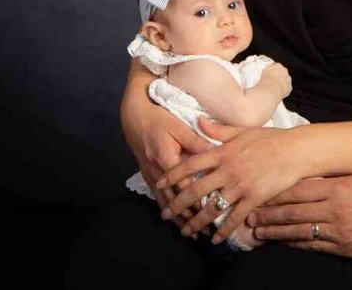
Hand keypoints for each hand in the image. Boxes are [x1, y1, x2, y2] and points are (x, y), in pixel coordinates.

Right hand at [121, 93, 211, 223]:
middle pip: (174, 199)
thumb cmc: (159, 120)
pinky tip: (175, 221)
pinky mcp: (150, 178)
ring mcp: (152, 177)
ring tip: (192, 233)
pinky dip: (168, 211)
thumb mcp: (178, 126)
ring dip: (178, 218)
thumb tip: (216, 150)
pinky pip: (159, 199)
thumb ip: (196, 140)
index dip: (197, 198)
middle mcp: (158, 172)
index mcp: (167, 159)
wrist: (134, 119)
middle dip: (190, 216)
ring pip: (165, 203)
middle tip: (205, 230)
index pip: (184, 184)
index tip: (211, 210)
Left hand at [158, 119, 305, 242]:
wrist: (296, 150)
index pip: (191, 165)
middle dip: (177, 204)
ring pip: (212, 208)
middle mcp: (228, 170)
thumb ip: (218, 130)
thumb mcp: (243, 131)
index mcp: (224, 152)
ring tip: (185, 230)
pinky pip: (235, 218)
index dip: (173, 175)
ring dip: (196, 222)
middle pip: (196, 190)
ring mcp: (241, 185)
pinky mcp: (254, 198)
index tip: (160, 184)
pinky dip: (224, 230)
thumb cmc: (270, 138)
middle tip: (164, 213)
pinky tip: (215, 239)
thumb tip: (198, 121)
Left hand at [249, 175, 351, 260]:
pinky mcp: (342, 247)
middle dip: (269, 214)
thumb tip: (307, 177)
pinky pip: (313, 245)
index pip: (299, 190)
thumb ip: (332, 180)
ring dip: (276, 232)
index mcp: (337, 187)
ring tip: (259, 231)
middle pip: (293, 211)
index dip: (277, 194)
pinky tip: (283, 243)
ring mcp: (337, 230)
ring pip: (299, 230)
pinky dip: (295, 244)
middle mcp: (333, 208)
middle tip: (251, 215)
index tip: (260, 194)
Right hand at [260, 63, 291, 98]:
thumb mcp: (260, 73)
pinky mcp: (289, 87)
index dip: (272, 71)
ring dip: (281, 83)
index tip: (269, 75)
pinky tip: (278, 93)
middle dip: (278, 76)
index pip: (276, 66)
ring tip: (274, 88)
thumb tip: (258, 73)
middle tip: (271, 82)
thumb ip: (261, 71)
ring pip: (285, 80)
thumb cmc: (263, 81)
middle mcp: (284, 70)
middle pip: (282, 72)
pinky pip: (287, 88)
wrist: (270, 89)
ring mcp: (288, 79)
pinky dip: (283, 90)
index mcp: (277, 65)